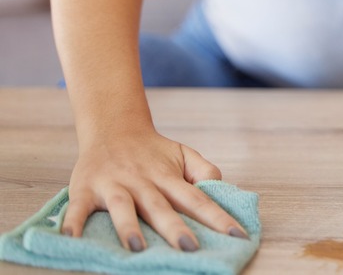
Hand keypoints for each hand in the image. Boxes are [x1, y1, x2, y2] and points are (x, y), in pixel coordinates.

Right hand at [61, 129, 248, 251]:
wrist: (112, 127)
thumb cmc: (153, 151)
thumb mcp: (184, 154)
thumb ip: (205, 171)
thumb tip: (221, 190)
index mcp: (169, 177)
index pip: (198, 199)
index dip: (218, 217)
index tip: (237, 236)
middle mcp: (143, 182)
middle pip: (161, 207)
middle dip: (175, 228)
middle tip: (190, 248)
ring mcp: (114, 185)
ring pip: (123, 207)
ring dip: (129, 227)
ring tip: (138, 248)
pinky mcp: (86, 189)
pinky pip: (78, 207)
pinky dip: (72, 223)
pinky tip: (71, 240)